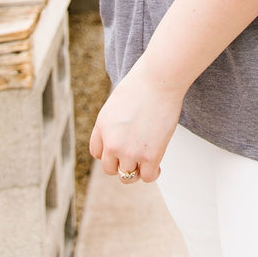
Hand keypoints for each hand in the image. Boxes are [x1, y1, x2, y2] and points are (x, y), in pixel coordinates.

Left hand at [89, 57, 183, 184]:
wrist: (160, 79)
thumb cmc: (144, 84)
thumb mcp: (117, 102)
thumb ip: (114, 122)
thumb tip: (123, 133)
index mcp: (102, 126)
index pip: (97, 153)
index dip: (110, 153)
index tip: (121, 150)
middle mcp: (112, 142)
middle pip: (110, 168)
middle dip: (122, 163)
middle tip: (136, 156)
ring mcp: (130, 151)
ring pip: (127, 176)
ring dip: (137, 170)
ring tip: (146, 162)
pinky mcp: (150, 156)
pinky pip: (148, 177)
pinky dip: (153, 173)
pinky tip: (157, 165)